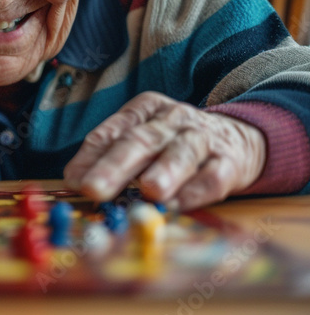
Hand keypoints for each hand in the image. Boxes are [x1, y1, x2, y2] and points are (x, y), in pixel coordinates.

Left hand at [63, 91, 265, 209]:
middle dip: (115, 166)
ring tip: (149, 190)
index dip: (91, 156)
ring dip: (164, 172)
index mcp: (145, 110)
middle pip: (141, 141)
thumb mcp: (143, 137)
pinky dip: (195, 191)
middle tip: (94, 188)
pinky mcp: (229, 162)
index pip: (112, 131)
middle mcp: (172, 120)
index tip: (74, 180)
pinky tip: (178, 204)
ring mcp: (203, 139)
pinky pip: (212, 176)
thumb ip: (109, 155)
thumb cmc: (175, 143)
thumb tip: (74, 180)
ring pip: (181, 153)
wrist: (240, 137)